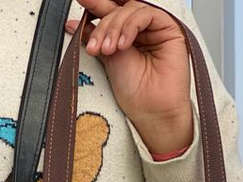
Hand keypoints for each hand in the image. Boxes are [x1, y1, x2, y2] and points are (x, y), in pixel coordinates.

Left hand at [67, 0, 193, 155]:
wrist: (152, 111)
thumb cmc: (135, 93)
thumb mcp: (108, 59)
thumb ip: (95, 37)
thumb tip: (74, 24)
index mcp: (126, 35)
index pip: (110, 14)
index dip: (95, 7)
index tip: (81, 3)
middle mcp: (141, 30)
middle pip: (118, 10)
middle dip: (103, 25)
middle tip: (94, 45)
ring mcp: (154, 28)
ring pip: (130, 10)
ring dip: (114, 28)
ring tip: (108, 51)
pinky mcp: (168, 28)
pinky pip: (145, 15)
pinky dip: (130, 27)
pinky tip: (123, 45)